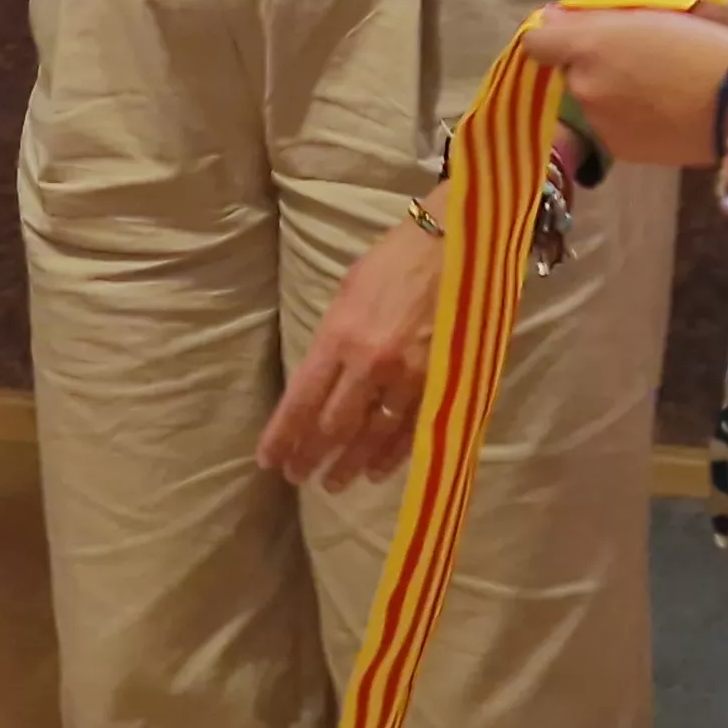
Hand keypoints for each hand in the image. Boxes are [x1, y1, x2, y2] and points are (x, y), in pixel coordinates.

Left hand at [260, 218, 445, 490]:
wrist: (459, 244)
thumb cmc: (396, 260)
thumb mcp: (348, 292)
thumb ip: (333, 339)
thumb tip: (320, 378)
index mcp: (339, 336)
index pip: (301, 400)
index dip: (283, 436)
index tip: (268, 459)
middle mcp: (370, 364)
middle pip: (332, 427)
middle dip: (310, 456)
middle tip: (296, 476)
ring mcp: (410, 379)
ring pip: (372, 437)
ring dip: (348, 465)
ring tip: (331, 484)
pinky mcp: (443, 384)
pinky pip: (412, 432)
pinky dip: (391, 456)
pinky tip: (375, 472)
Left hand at [517, 5, 727, 172]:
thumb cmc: (703, 45)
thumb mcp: (651, 12)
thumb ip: (592, 16)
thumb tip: (549, 17)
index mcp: (589, 45)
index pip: (538, 40)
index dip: (555, 32)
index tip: (579, 28)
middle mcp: (583, 86)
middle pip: (571, 69)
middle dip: (593, 60)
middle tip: (639, 55)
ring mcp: (600, 122)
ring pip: (592, 97)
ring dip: (610, 89)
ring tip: (658, 85)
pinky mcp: (619, 149)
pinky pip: (611, 124)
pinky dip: (627, 116)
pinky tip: (662, 109)